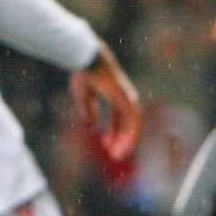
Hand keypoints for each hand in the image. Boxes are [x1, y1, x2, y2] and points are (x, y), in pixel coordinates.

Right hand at [69, 43, 142, 164]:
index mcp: (115, 96)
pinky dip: (129, 136)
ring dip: (126, 142)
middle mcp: (124, 98)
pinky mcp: (127, 101)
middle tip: (114, 155)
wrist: (89, 60)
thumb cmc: (85, 73)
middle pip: (126, 124)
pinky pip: (132, 123)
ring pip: (132, 126)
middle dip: (120, 140)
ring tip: (118, 156)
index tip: (105, 144)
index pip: (117, 118)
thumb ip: (87, 109)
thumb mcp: (83, 95)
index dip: (112, 132)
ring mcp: (127, 99)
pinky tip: (123, 147)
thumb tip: (91, 124)